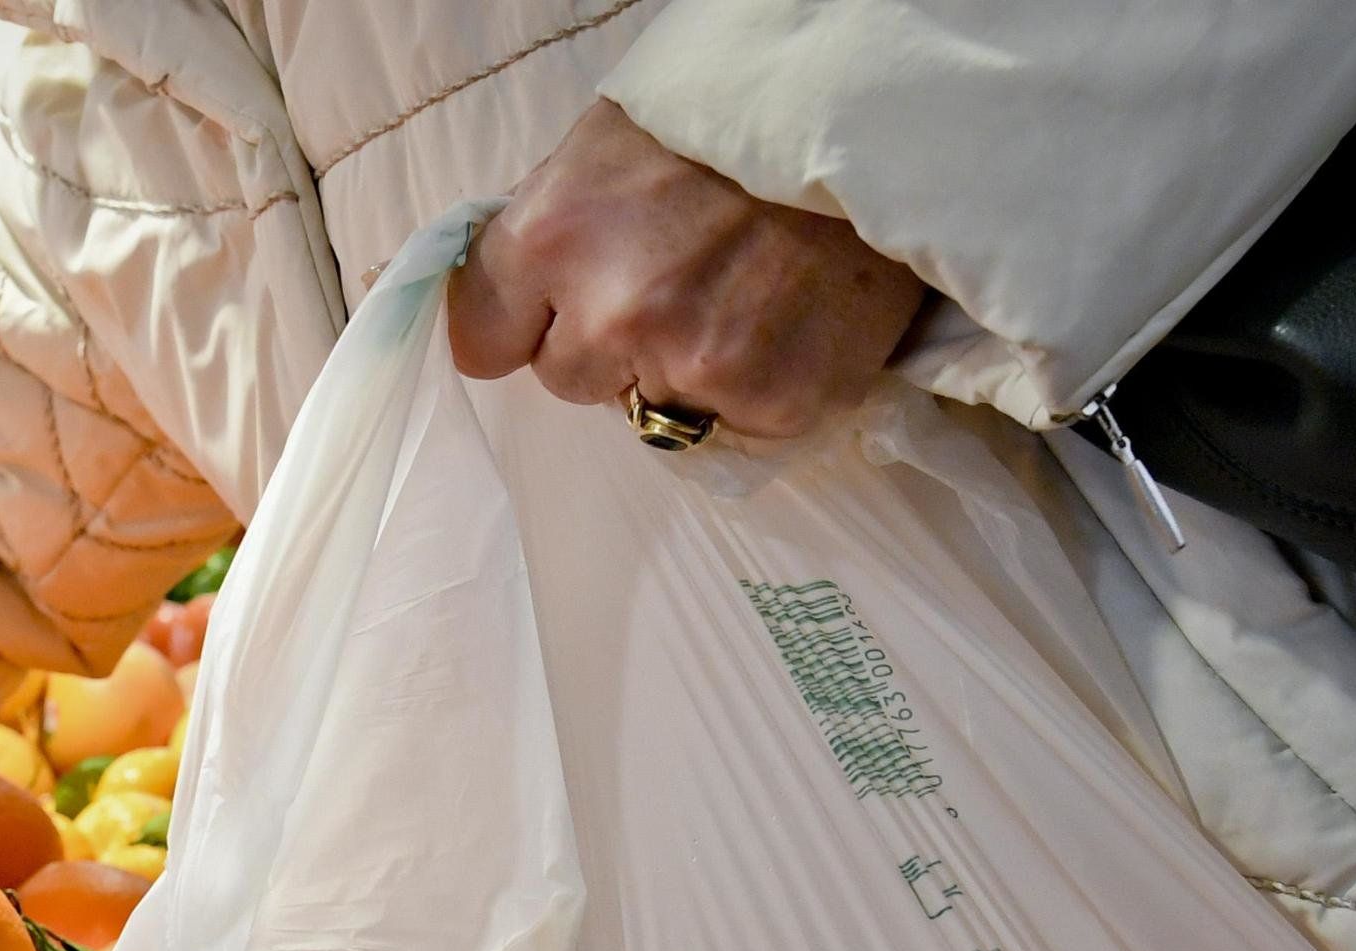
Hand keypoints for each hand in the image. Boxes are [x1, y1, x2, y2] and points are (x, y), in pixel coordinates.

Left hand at [449, 100, 926, 439]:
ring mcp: (693, 366)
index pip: (481, 337)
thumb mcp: (606, 148)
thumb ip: (550, 235)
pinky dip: (756, 386)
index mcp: (552, 237)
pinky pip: (731, 425)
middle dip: (610, 341)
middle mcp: (612, 314)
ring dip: (683, 367)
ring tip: (742, 292)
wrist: (874, 120)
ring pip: (650, 408)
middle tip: (679, 276)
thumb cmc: (730, 127)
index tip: (554, 307)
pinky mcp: (770, 402)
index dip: (523, 320)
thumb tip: (505, 302)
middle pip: (567, 378)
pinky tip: (786, 322)